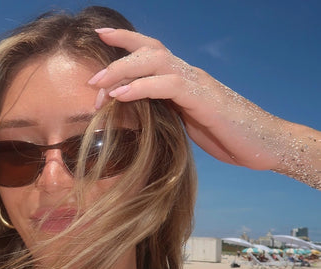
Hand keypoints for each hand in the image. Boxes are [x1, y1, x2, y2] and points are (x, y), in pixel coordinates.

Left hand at [89, 29, 320, 188]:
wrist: (263, 144)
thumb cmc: (227, 135)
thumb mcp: (189, 122)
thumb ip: (168, 111)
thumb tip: (142, 114)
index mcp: (184, 79)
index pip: (151, 52)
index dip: (126, 41)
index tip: (100, 37)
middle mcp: (189, 74)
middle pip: (149, 51)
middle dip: (117, 59)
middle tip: (91, 79)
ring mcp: (197, 83)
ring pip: (156, 62)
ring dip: (123, 71)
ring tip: (99, 85)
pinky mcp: (204, 99)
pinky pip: (168, 85)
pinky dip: (142, 87)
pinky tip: (123, 94)